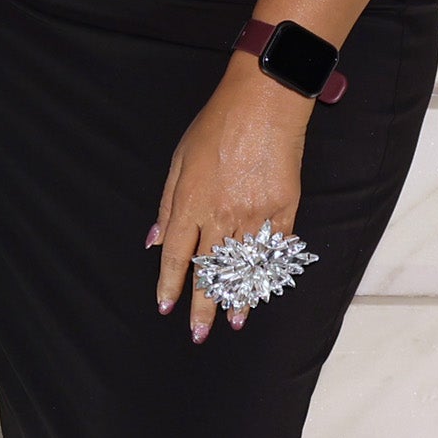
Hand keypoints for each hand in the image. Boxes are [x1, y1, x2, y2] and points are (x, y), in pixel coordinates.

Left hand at [149, 58, 310, 343]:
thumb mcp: (179, 160)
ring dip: (239, 297)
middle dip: (203, 306)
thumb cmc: (216, 126)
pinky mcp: (284, 208)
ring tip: (235, 322)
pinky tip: (264, 287)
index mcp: (191, 203)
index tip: (166, 308)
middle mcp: (221, 215)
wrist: (264, 103)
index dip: (170, 285)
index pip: (176, 256)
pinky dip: (268, 269)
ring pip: (243, 265)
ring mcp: (255, 214)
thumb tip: (154, 240)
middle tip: (200, 334)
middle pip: (210, 270)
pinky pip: (275, 247)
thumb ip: (168, 205)